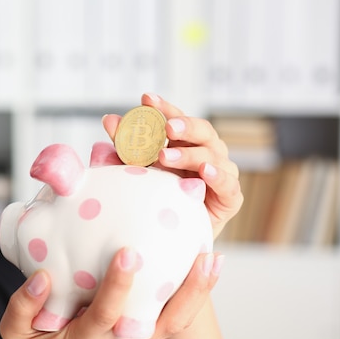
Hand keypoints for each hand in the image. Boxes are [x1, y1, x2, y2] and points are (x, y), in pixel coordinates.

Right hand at [0, 248, 222, 338]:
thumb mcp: (14, 331)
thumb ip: (23, 305)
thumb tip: (43, 275)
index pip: (106, 314)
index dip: (118, 286)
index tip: (128, 252)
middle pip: (162, 324)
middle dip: (185, 292)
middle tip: (204, 257)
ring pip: (175, 322)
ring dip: (197, 293)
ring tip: (213, 258)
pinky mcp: (139, 334)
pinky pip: (171, 317)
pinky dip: (190, 295)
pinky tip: (200, 265)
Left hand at [102, 93, 242, 237]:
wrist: (170, 240)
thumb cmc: (155, 200)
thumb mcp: (136, 172)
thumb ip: (125, 148)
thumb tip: (108, 119)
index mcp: (185, 143)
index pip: (176, 120)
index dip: (164, 108)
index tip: (146, 99)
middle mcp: (206, 153)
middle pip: (201, 130)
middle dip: (184, 126)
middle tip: (166, 128)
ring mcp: (221, 173)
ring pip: (212, 155)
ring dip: (189, 154)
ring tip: (165, 156)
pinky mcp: (230, 197)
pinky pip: (228, 183)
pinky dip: (218, 176)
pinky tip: (205, 171)